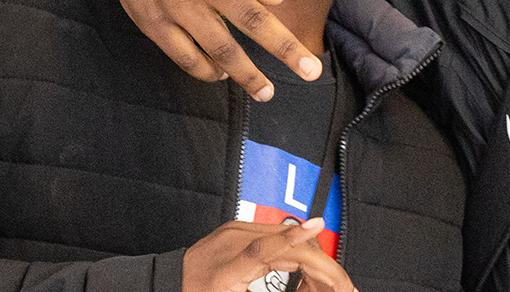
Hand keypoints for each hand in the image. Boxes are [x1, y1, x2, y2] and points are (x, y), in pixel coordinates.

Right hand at [68, 0, 313, 100]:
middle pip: (249, 17)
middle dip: (283, 46)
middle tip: (311, 71)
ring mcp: (177, 4)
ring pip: (220, 47)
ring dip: (247, 74)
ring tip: (267, 92)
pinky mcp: (154, 23)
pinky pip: (187, 57)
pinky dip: (208, 70)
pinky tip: (222, 75)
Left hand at [183, 219, 355, 291]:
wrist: (169, 279)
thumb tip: (301, 289)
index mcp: (224, 270)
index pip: (262, 249)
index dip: (293, 237)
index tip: (317, 224)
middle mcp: (230, 243)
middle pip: (283, 243)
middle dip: (317, 263)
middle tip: (340, 284)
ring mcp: (234, 231)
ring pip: (283, 237)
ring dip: (310, 256)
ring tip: (327, 281)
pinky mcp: (238, 227)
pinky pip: (274, 235)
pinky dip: (294, 249)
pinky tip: (306, 264)